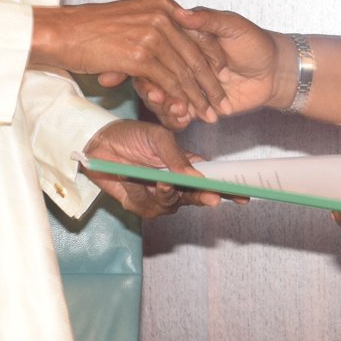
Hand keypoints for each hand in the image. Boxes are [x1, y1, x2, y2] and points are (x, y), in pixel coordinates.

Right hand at [31, 0, 231, 123]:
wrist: (61, 31)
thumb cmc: (88, 28)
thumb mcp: (129, 17)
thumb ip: (152, 25)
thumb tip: (169, 44)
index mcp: (162, 4)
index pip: (199, 32)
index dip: (213, 57)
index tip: (222, 76)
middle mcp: (162, 15)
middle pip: (196, 53)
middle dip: (211, 82)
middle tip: (221, 101)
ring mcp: (152, 34)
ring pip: (186, 71)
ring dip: (200, 96)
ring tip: (210, 113)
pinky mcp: (140, 54)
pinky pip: (169, 81)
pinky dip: (180, 99)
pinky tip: (186, 112)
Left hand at [80, 118, 223, 216]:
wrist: (97, 142)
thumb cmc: (131, 135)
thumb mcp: (158, 139)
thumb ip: (176, 158)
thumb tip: (198, 178)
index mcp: (186, 166)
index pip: (211, 180)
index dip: (228, 189)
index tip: (243, 196)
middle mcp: (175, 184)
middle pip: (195, 197)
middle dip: (203, 197)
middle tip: (211, 197)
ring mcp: (157, 197)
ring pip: (171, 205)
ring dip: (167, 193)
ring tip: (159, 180)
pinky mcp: (138, 204)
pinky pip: (145, 206)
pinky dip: (139, 192)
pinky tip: (130, 178)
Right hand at [106, 5, 287, 129]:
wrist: (274, 71)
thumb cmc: (254, 42)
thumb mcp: (232, 25)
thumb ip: (207, 19)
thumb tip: (181, 12)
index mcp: (184, 39)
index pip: (157, 49)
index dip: (148, 60)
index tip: (143, 71)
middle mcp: (181, 61)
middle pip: (155, 76)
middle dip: (152, 90)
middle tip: (157, 98)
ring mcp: (187, 83)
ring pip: (164, 97)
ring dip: (166, 106)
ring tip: (178, 110)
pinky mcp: (196, 103)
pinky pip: (178, 113)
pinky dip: (177, 118)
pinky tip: (184, 119)